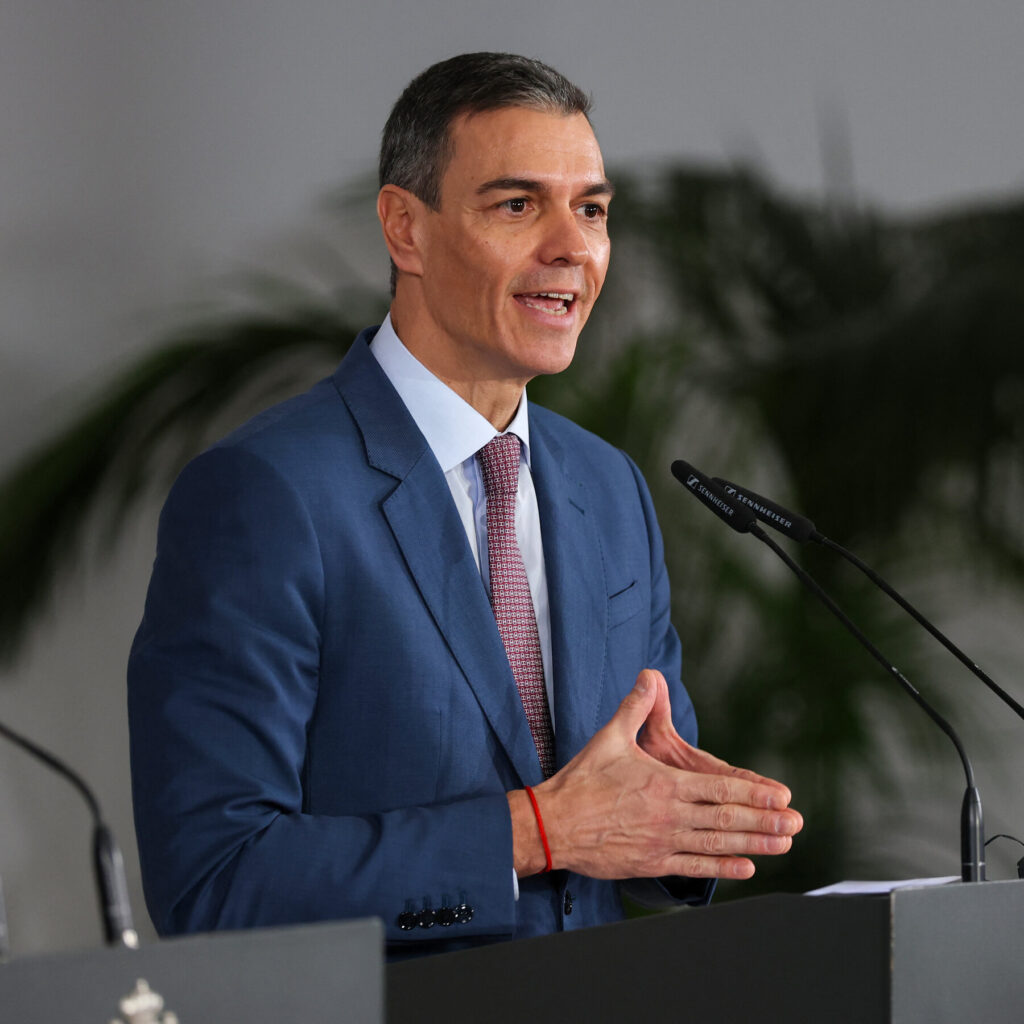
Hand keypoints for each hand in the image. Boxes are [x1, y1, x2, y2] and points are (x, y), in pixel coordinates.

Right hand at [509, 669, 802, 880]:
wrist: (553, 824)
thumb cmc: (581, 780)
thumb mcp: (610, 737)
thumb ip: (635, 708)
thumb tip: (649, 676)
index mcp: (664, 784)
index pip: (719, 788)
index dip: (753, 793)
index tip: (781, 797)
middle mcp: (669, 815)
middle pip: (726, 819)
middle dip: (764, 822)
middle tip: (794, 824)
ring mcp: (662, 842)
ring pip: (716, 845)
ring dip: (753, 845)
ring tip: (782, 845)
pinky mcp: (651, 863)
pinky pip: (693, 867)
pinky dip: (722, 868)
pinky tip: (745, 868)